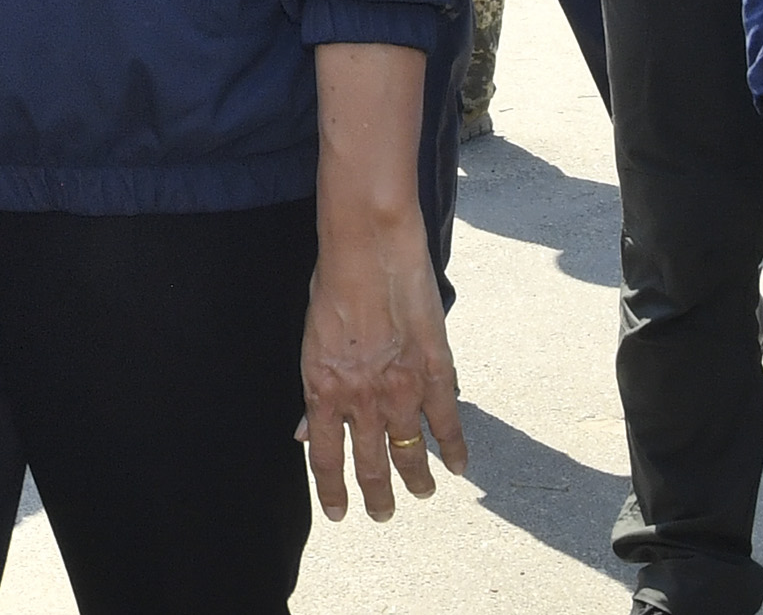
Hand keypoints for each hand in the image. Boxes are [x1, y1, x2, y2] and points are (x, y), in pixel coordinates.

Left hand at [298, 206, 465, 523]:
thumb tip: (304, 430)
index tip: (339, 514)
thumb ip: (314, 390)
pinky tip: (458, 467)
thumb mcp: (310, 342)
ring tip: (420, 493)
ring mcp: (401, 389)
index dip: (333, 491)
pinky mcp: (435, 372)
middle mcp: (361, 400)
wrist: (369, 249)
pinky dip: (454, 449)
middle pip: (370, 465)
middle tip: (382, 514)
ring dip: (415, 479)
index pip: (325, 458)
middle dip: (377, 497)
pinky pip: (447, 423)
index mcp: (323, 391)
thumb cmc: (332, 285)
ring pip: (410, 452)